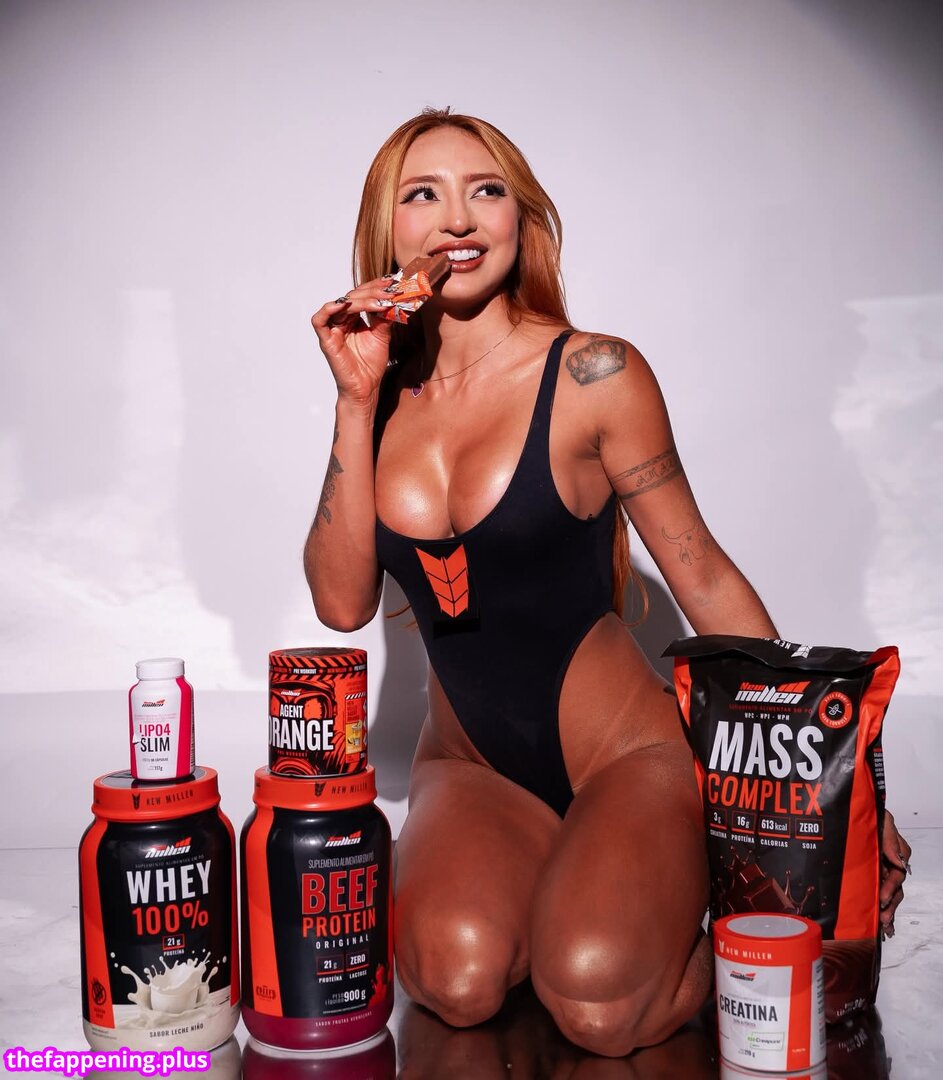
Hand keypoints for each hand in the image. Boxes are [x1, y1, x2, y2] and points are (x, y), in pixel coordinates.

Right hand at [310, 276, 398, 405]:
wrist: (366, 389)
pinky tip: (344, 305)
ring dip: (360, 300)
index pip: (362, 296)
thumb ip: (385, 318)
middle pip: (352, 297)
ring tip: (379, 301)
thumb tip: (394, 299)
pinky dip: (328, 310)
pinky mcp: (326, 340)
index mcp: (353, 319)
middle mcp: (341, 321)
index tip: (392, 282)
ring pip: (341, 305)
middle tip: (389, 292)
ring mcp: (333, 330)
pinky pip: (320, 321)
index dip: (375, 288)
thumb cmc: (370, 366)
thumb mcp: (382, 336)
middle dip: (372, 293)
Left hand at [879, 809, 910, 936]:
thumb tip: (899, 861)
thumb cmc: (869, 815)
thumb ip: (891, 839)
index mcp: (893, 852)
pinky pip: (878, 895)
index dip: (891, 886)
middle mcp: (888, 863)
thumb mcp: (883, 820)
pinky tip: (884, 925)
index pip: (897, 873)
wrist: (852, 812)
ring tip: (884, 924)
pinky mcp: (869, 876)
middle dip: (890, 904)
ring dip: (888, 910)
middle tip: (883, 915)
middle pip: (895, 888)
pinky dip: (883, 910)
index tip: (883, 896)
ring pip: (889, 895)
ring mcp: (879, 871)